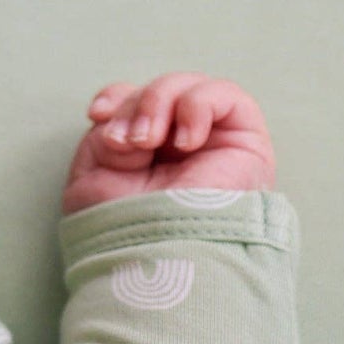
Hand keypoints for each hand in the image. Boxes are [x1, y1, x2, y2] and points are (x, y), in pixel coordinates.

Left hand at [62, 71, 276, 215]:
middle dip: (134, 107)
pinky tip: (185, 143)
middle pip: (157, 90)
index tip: (97, 115)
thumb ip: (112, 127)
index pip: (134, 99)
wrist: (158, 256)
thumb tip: (135, 116)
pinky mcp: (246, 143)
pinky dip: (196, 107)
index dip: (117, 97)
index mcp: (146, 153)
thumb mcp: (96, 168)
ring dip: (158, 103)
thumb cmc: (123, 224)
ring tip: (147, 143)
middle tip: (126, 143)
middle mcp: (180, 146)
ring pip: (187, 86)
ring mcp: (214, 143)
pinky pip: (226, 95)